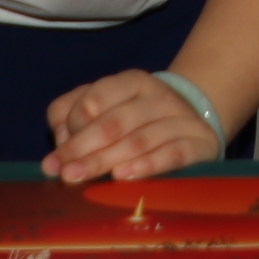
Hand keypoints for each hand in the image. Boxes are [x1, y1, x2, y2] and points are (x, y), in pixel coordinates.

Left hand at [43, 70, 227, 183]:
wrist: (194, 123)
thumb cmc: (138, 120)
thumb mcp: (106, 107)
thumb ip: (73, 116)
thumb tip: (60, 142)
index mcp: (132, 81)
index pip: (95, 98)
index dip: (72, 125)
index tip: (57, 154)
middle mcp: (158, 95)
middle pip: (114, 122)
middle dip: (83, 148)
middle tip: (62, 173)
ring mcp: (182, 118)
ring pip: (139, 139)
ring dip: (106, 160)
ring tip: (80, 177)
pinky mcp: (200, 142)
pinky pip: (173, 153)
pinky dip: (146, 165)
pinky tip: (123, 176)